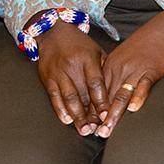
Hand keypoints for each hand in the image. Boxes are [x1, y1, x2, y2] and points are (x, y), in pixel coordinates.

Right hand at [32, 20, 109, 134]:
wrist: (54, 33)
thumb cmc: (79, 44)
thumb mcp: (96, 51)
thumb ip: (104, 69)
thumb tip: (116, 89)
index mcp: (87, 59)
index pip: (96, 84)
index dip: (101, 101)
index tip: (106, 115)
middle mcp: (72, 67)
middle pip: (82, 94)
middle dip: (89, 114)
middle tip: (96, 130)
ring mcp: (59, 73)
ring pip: (68, 98)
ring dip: (77, 117)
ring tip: (84, 130)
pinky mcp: (47, 79)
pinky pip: (54, 97)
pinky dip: (60, 110)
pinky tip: (67, 120)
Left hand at [95, 6, 163, 135]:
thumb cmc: (146, 44)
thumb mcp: (124, 57)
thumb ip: (115, 74)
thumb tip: (109, 95)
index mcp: (111, 65)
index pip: (97, 92)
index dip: (92, 111)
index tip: (88, 126)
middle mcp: (119, 68)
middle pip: (106, 97)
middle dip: (100, 119)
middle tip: (95, 135)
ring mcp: (135, 69)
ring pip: (121, 95)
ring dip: (114, 114)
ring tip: (108, 130)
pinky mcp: (151, 70)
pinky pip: (143, 85)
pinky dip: (138, 97)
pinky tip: (134, 108)